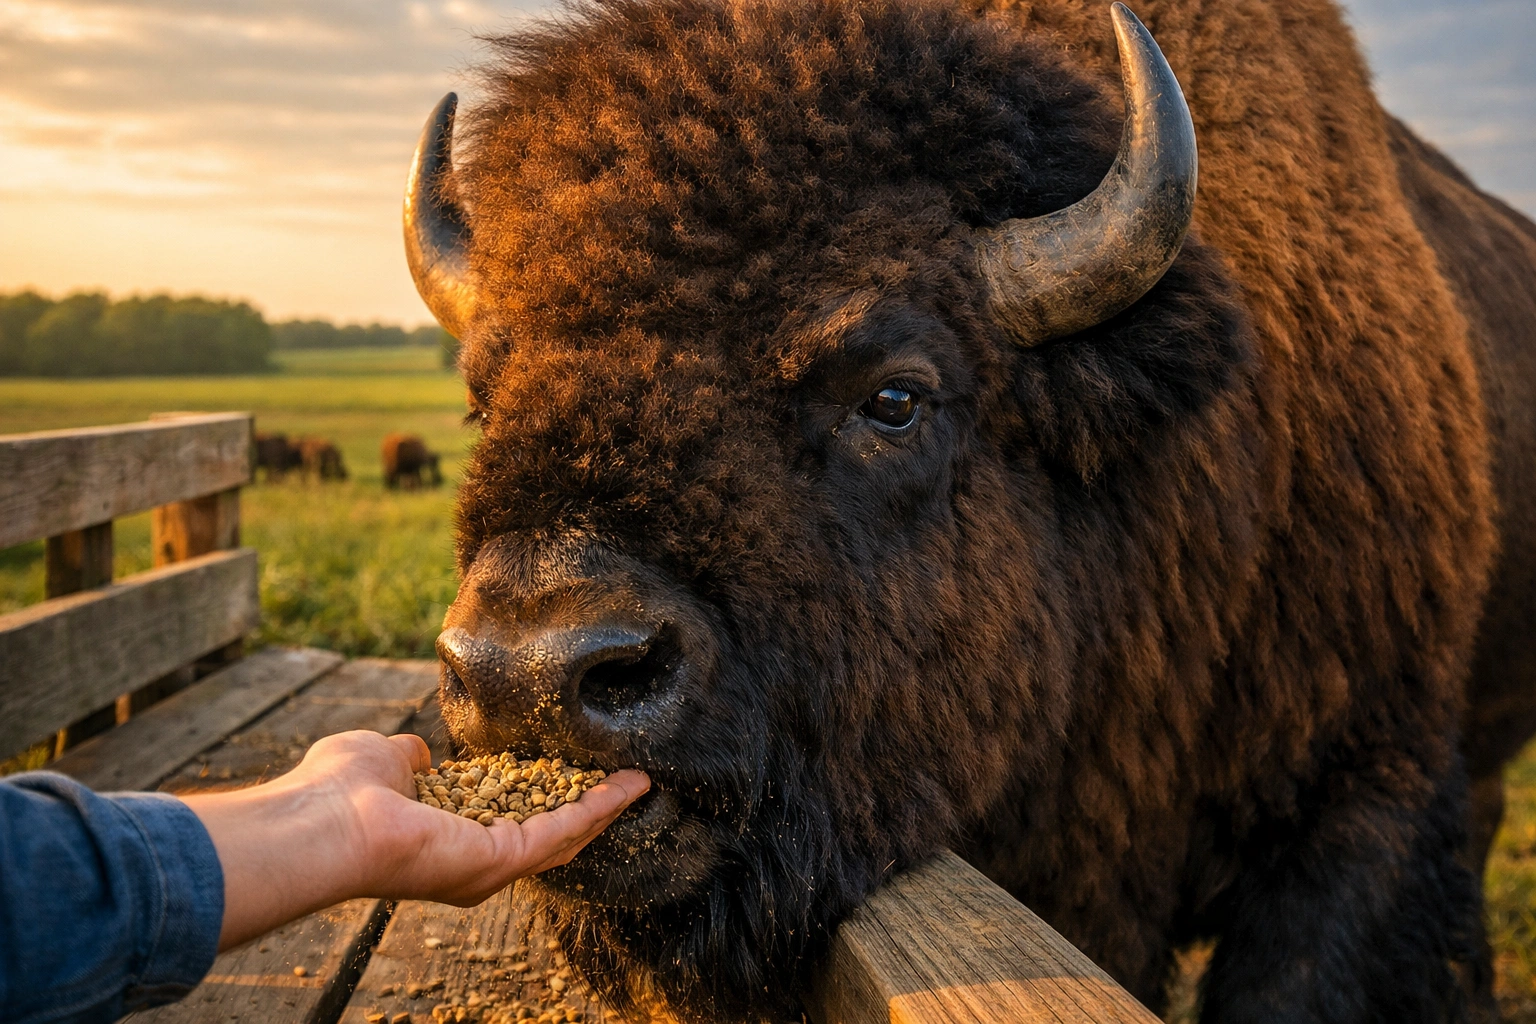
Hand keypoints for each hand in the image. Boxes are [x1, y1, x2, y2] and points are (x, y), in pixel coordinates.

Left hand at [181, 731, 648, 949]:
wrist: (325, 822)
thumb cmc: (337, 791)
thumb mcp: (384, 758)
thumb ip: (411, 761)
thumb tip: (422, 758)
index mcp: (441, 840)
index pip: (501, 819)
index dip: (536, 794)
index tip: (565, 771)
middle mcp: (469, 863)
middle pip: (543, 835)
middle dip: (583, 807)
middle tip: (619, 781)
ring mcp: (488, 866)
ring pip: (562, 835)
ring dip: (602, 806)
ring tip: (637, 781)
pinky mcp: (502, 858)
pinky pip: (563, 828)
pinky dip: (599, 805)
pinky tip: (629, 785)